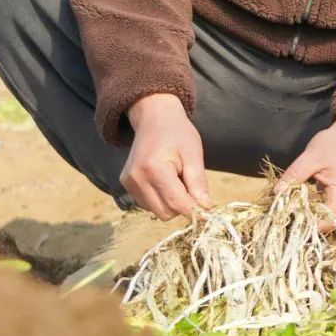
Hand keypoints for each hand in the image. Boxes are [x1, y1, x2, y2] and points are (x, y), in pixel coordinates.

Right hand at [122, 93, 212, 219]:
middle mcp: (136, 179)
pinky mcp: (126, 185)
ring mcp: (128, 183)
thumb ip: (198, 183)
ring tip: (177, 179)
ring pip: (156, 211)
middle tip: (192, 187)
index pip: (176, 202)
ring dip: (172, 203)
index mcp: (154, 168)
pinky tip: (166, 180)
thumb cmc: (178, 133)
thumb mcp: (194, 154)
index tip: (209, 216)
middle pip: (165, 212)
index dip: (194, 211)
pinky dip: (161, 199)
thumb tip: (205, 209)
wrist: (154, 119)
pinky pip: (148, 204)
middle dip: (182, 206)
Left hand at [276, 113, 335, 214]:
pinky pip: (322, 205)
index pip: (324, 224)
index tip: (287, 220)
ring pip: (321, 214)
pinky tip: (295, 198)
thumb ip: (293, 177)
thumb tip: (275, 194)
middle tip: (281, 213)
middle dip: (302, 220)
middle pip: (322, 221)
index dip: (305, 226)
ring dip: (304, 212)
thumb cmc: (334, 144)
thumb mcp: (310, 158)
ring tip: (286, 207)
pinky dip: (309, 204)